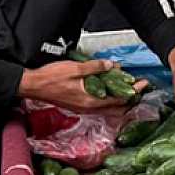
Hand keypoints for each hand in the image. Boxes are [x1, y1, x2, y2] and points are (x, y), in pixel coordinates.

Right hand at [18, 59, 144, 112]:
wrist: (32, 85)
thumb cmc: (51, 78)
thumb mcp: (75, 69)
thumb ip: (94, 68)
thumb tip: (111, 66)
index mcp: (90, 101)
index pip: (118, 99)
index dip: (132, 91)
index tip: (142, 83)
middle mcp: (89, 108)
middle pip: (116, 108)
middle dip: (130, 98)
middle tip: (139, 87)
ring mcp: (83, 109)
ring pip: (108, 109)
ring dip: (120, 100)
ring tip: (128, 89)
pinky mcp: (79, 106)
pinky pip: (100, 107)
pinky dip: (109, 100)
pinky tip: (110, 91)